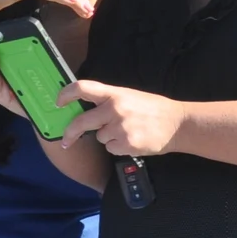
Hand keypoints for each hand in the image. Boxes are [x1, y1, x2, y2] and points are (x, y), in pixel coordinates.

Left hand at [60, 81, 186, 156]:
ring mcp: (120, 128)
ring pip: (99, 137)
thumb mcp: (130, 97)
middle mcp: (115, 109)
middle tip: (66, 140)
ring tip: (127, 132)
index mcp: (115, 94)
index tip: (58, 102)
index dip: (66, 94)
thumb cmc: (153, 109)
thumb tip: (85, 109)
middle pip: (81, 122)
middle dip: (71, 133)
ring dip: (108, 137)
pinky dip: (119, 147)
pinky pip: (111, 148)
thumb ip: (108, 101)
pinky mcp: (127, 144)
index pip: (82, 88)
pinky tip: (132, 140)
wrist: (178, 124)